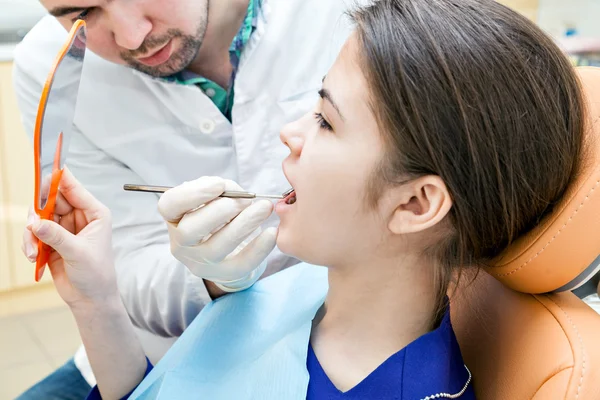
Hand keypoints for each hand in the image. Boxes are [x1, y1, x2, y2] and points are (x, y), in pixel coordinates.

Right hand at [27, 168, 118, 307]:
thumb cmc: (96, 274)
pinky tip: (34, 257)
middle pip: (51, 200)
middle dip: (38, 212)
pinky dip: (29, 243)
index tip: (44, 171)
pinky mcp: (52, 240)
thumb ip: (56, 236)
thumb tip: (35, 223)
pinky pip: (33, 233)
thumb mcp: (78, 253)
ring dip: (32, 233)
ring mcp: (64, 228)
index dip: (58, 178)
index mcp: (94, 213)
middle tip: (32, 225)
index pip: (74, 188)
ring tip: (34, 251)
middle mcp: (79, 217)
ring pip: (39, 217)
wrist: (90, 299)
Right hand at [158, 176, 277, 292]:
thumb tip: (232, 190)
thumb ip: (220, 190)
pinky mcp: (224, 274)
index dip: (193, 193)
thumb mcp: (214, 199)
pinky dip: (259, 248)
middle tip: (245, 199)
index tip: (220, 184)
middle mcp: (181, 243)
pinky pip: (241, 264)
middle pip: (190, 230)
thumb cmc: (219, 216)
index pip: (169, 205)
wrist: (229, 250)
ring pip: (216, 248)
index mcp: (174, 218)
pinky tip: (272, 232)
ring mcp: (200, 262)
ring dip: (244, 224)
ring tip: (264, 208)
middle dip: (220, 211)